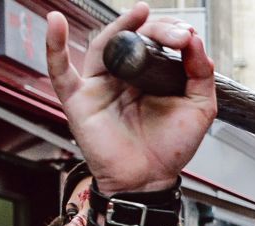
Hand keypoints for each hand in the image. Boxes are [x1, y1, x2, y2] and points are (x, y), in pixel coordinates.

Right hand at [46, 2, 216, 193]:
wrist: (151, 179)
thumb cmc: (171, 147)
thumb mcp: (200, 108)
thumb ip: (202, 75)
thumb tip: (195, 41)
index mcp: (151, 76)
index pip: (157, 41)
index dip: (171, 33)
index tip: (188, 36)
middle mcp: (125, 76)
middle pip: (133, 38)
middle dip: (155, 29)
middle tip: (174, 33)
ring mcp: (100, 85)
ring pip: (104, 45)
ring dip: (121, 26)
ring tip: (139, 13)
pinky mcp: (79, 99)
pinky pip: (60, 70)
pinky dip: (53, 45)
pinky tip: (55, 22)